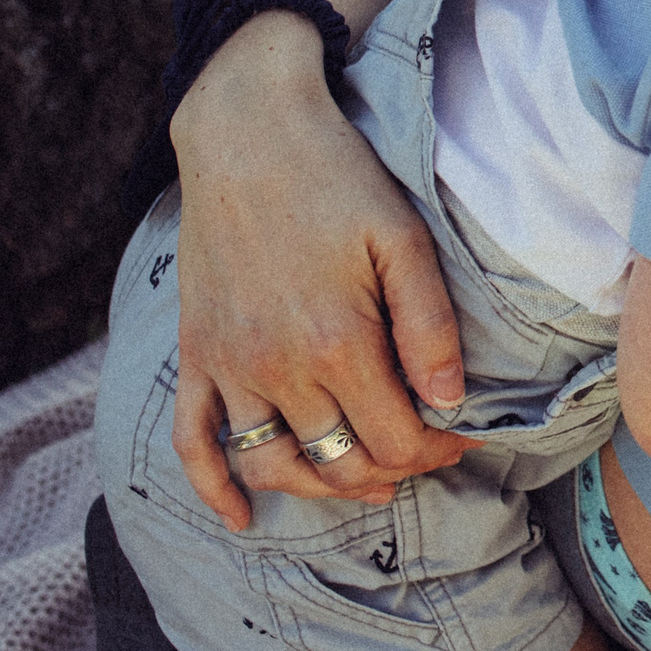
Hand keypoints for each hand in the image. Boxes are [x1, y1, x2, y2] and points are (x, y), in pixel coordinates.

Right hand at [168, 13, 475, 528]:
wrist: (246, 133)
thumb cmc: (337, 177)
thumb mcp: (403, 238)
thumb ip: (429, 324)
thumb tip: (451, 401)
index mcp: (337, 341)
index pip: (395, 439)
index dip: (435, 453)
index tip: (459, 441)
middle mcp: (277, 367)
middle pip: (341, 461)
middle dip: (393, 470)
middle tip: (424, 456)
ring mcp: (229, 366)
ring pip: (274, 466)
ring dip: (323, 487)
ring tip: (365, 480)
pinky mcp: (195, 355)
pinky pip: (191, 443)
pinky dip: (215, 490)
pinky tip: (242, 517)